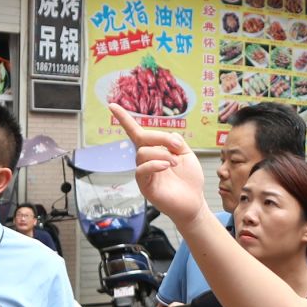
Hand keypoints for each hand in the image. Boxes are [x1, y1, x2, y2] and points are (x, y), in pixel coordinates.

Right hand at [110, 106, 208, 227]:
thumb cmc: (189, 179)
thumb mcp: (187, 154)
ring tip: (175, 163)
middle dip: (161, 137)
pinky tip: (166, 166)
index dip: (124, 119)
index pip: (136, 132)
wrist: (194, 200)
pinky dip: (155, 164)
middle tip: (177, 146)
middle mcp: (146, 160)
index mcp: (154, 150)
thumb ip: (176, 141)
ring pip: (142, 153)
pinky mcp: (145, 186)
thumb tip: (169, 136)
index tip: (112, 105)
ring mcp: (144, 173)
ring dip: (161, 154)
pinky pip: (141, 170)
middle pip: (142, 138)